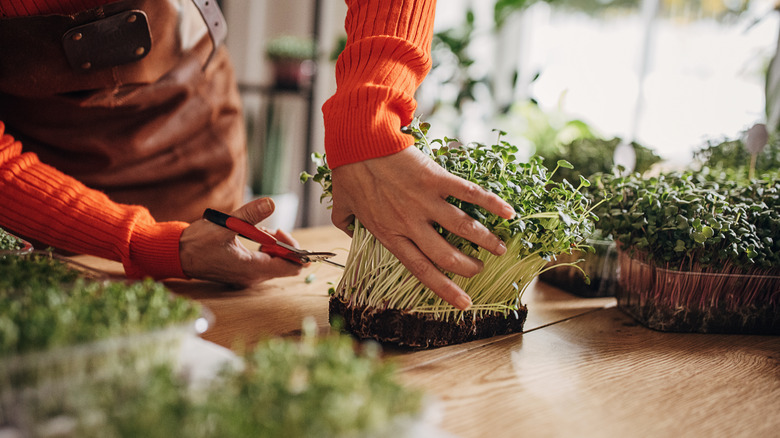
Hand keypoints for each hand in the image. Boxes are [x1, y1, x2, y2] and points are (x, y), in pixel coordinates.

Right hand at [179, 197, 302, 286]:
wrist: (176, 255)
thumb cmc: (197, 242)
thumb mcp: (224, 225)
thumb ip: (249, 215)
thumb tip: (271, 203)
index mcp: (252, 269)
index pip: (291, 268)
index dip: (296, 251)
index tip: (283, 233)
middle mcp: (253, 278)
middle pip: (286, 266)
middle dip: (284, 245)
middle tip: (272, 228)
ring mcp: (247, 277)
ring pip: (275, 264)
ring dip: (273, 246)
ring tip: (259, 230)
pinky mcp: (242, 274)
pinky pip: (264, 263)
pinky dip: (264, 249)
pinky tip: (253, 236)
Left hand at [331, 147, 514, 309]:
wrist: (359, 140)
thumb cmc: (349, 171)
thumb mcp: (342, 206)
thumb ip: (347, 223)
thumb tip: (348, 232)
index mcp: (389, 234)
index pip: (421, 270)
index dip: (445, 290)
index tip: (464, 304)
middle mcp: (410, 223)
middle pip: (447, 256)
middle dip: (468, 268)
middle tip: (481, 269)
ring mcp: (425, 202)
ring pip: (463, 229)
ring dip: (486, 241)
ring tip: (500, 248)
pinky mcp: (436, 179)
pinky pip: (468, 194)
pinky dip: (491, 203)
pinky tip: (509, 213)